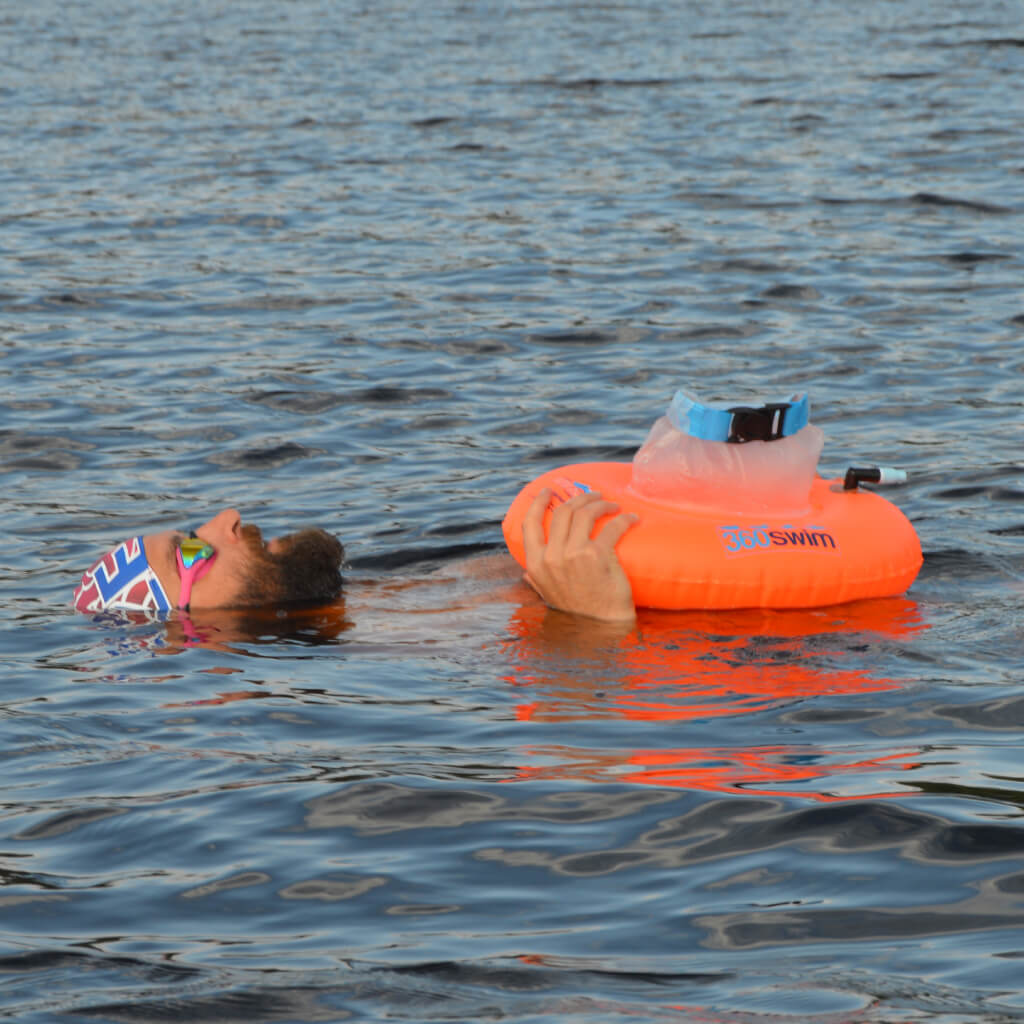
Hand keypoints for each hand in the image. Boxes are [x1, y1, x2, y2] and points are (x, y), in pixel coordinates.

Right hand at [521, 487, 637, 621]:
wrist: (602, 624)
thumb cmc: (578, 611)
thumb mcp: (548, 596)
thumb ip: (536, 581)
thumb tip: (526, 573)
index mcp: (536, 564)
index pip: (530, 523)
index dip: (539, 502)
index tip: (549, 491)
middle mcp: (552, 557)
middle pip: (563, 512)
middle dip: (579, 497)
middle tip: (591, 495)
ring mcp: (574, 554)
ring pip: (585, 513)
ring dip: (600, 503)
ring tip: (610, 504)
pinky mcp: (598, 555)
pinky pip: (612, 526)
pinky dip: (623, 518)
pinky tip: (631, 518)